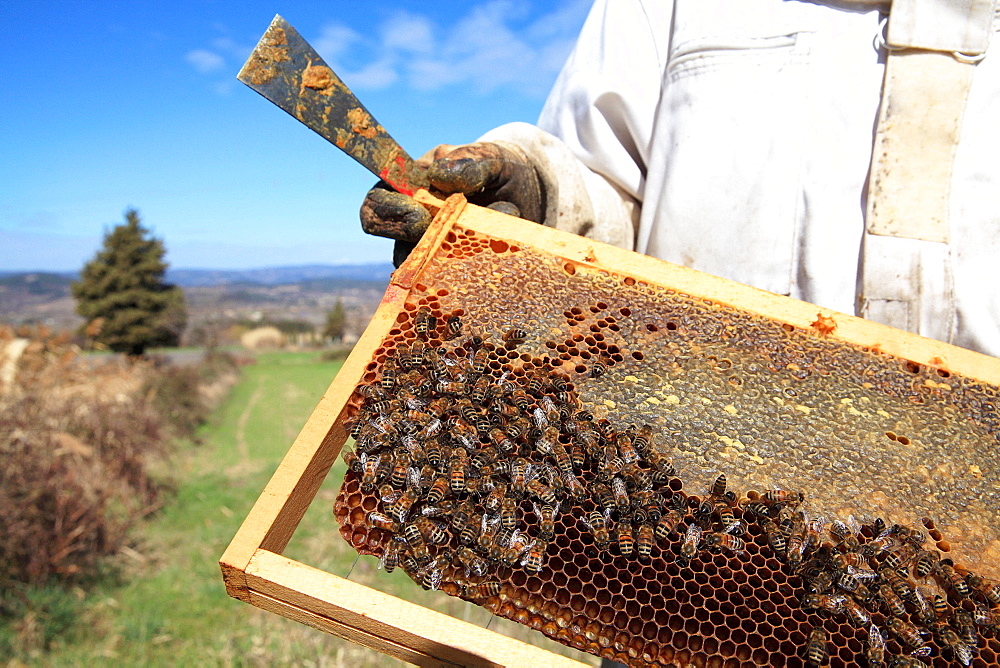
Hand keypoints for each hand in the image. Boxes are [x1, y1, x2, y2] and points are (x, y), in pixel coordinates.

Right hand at [359, 142, 543, 265]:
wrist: (526, 196)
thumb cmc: (500, 170)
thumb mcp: (492, 158)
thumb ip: (470, 161)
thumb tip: (441, 173)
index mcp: (412, 185)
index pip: (378, 200)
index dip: (387, 211)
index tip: (418, 215)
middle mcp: (414, 221)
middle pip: (391, 242)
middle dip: (411, 240)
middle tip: (441, 237)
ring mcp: (431, 249)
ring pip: (418, 268)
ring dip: (447, 258)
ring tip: (483, 243)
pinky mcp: (454, 270)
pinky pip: (449, 282)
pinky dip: (469, 274)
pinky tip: (492, 261)